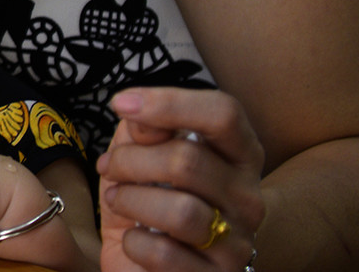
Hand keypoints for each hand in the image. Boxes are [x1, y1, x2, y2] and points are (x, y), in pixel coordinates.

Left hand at [98, 87, 264, 271]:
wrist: (154, 264)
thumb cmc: (150, 199)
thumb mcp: (141, 156)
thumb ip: (144, 128)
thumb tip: (137, 111)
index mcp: (239, 154)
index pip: (223, 113)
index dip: (170, 102)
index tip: (120, 103)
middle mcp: (248, 196)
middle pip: (188, 161)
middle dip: (131, 160)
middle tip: (110, 167)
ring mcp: (238, 242)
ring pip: (180, 211)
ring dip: (130, 200)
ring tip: (118, 200)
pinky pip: (165, 254)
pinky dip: (134, 243)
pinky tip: (134, 239)